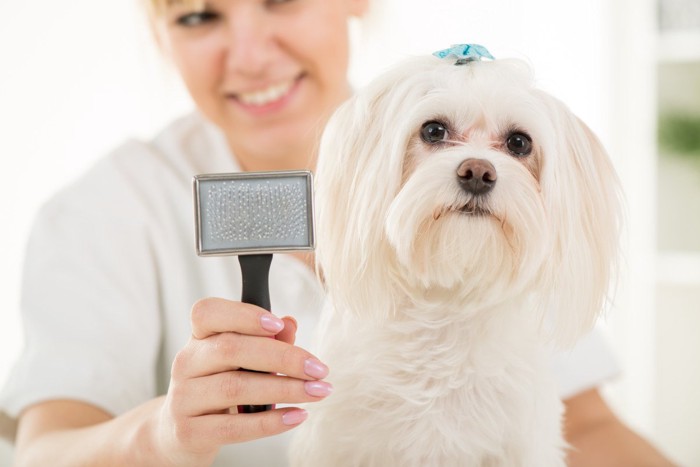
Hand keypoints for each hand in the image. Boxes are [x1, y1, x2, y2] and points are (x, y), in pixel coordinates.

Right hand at [157, 298, 331, 465]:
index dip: (244, 314)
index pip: (207, 312)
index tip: (279, 324)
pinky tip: (297, 416)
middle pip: (231, 350)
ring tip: (318, 391)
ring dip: (285, 389)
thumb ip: (267, 340)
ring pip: (235, 387)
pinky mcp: (189, 432)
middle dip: (283, 358)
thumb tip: (290, 323)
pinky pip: (233, 427)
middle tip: (319, 369)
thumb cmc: (221, 385)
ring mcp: (183, 398)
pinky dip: (270, 422)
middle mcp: (186, 362)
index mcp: (199, 337)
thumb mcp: (242, 360)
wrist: (182, 433)